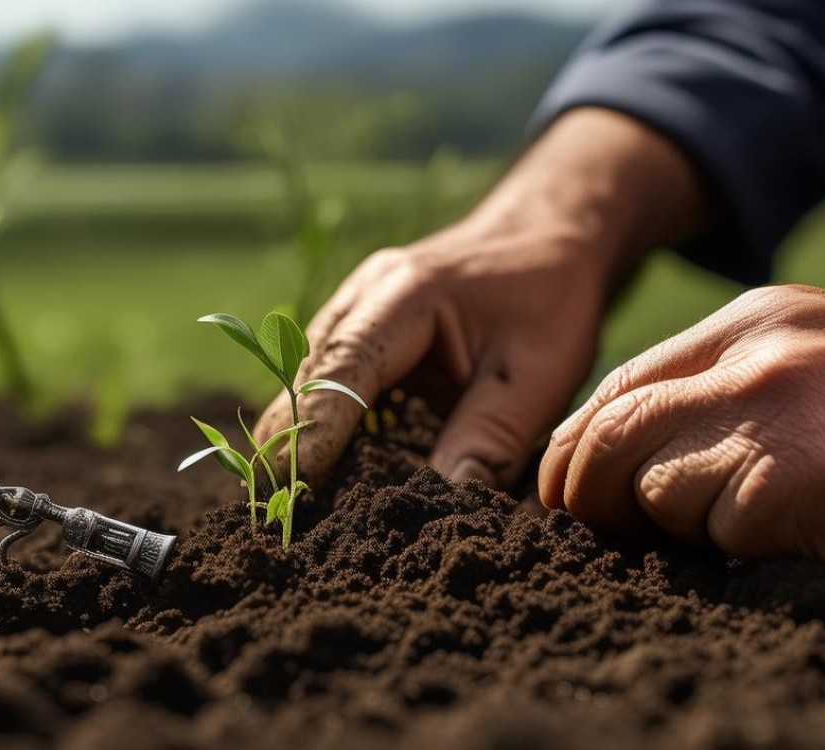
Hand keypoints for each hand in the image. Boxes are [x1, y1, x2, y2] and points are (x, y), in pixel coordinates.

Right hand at [255, 221, 606, 485]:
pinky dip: (324, 433)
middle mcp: (361, 299)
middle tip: (276, 522)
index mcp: (404, 296)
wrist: (547, 237)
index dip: (314, 435)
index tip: (294, 494)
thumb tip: (446, 502)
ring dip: (298, 444)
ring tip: (289, 514)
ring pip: (307, 387)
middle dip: (288, 450)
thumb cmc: (548, 298)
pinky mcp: (359, 337)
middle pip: (306, 381)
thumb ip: (492, 436)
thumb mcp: (541, 372)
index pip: (341, 371)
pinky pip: (328, 388)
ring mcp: (352, 314)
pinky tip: (325, 484)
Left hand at [539, 285, 824, 574]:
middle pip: (612, 434)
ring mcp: (782, 412)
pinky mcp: (812, 478)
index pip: (619, 386)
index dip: (576, 447)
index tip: (566, 492)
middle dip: (585, 493)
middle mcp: (754, 355)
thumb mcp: (816, 352)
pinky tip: (788, 540)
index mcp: (748, 323)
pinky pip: (723, 532)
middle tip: (597, 530)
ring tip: (733, 529)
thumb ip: (728, 384)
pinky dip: (737, 550)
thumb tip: (632, 451)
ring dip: (673, 527)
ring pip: (656, 487)